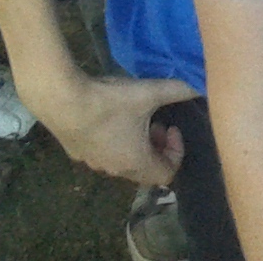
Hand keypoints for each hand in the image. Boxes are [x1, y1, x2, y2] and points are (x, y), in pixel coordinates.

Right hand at [36, 73, 199, 186]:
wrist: (61, 100)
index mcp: (135, 162)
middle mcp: (114, 169)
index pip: (167, 174)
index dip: (176, 152)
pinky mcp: (77, 152)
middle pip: (146, 169)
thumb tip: (201, 87)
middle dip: (158, 147)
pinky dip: (116, 140)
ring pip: (124, 161)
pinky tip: (112, 116)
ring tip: (136, 117)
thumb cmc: (110, 102)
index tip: (171, 127)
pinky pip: (105, 153)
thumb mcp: (150, 93)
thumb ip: (179, 90)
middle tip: (157, 122)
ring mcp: (92, 163)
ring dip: (137, 143)